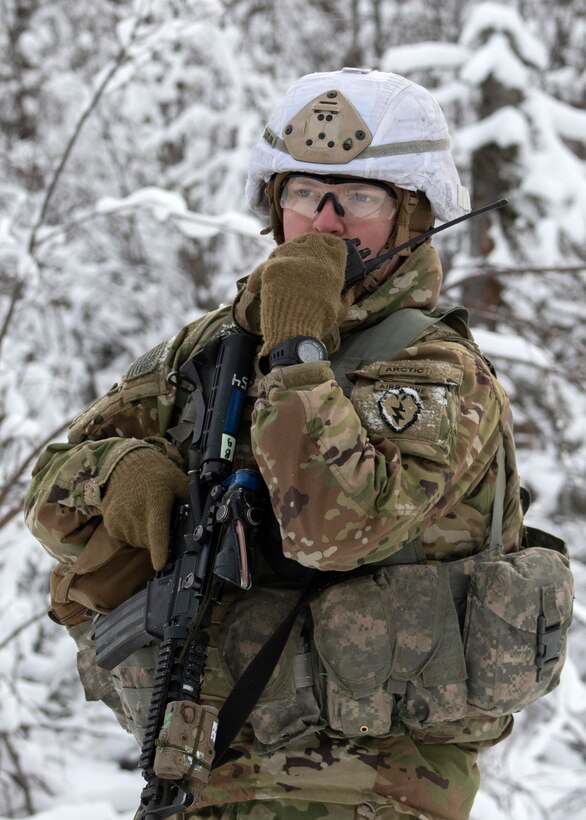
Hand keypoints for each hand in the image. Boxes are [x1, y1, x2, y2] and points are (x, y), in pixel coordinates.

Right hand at [102, 447, 188, 570]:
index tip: (160, 564)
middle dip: (158, 538)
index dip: (159, 550)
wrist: (124, 462)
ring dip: (145, 535)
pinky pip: (125, 538)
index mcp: (155, 503)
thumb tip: (203, 518)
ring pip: (138, 542)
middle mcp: (135, 513)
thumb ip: (190, 500)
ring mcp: (120, 519)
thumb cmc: (155, 472)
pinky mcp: (110, 523)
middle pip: (150, 542)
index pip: (157, 531)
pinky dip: (132, 532)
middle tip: (160, 519)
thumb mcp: (178, 481)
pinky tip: (134, 516)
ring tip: (146, 513)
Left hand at [246, 233, 348, 353]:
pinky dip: (257, 278)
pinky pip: (261, 268)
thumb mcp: (340, 310)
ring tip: (278, 274)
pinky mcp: (272, 267)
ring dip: (281, 258)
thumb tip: (351, 291)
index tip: (323, 253)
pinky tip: (254, 288)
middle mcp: (314, 256)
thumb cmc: (319, 322)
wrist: (295, 331)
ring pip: (285, 248)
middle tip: (297, 261)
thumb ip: (346, 298)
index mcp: (333, 265)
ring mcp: (292, 259)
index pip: (335, 243)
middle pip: (309, 239)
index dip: (329, 246)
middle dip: (304, 247)